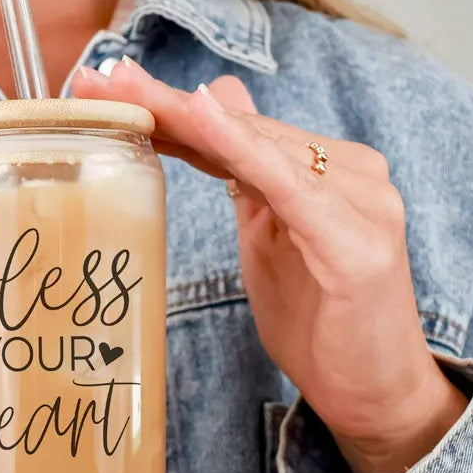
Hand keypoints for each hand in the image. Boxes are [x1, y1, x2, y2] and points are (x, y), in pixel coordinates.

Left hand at [73, 59, 466, 472]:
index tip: (107, 90)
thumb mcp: (269, 233)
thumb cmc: (319, 317)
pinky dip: (244, 148)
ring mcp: (359, 201)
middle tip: (99, 82)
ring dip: (187, 115)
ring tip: (128, 91)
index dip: (169, 109)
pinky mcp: (356, 241)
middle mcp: (348, 172)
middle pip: (241, 130)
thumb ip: (245, 172)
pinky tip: (203, 115)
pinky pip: (290, 186)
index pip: (236, 131)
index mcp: (323, 171)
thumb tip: (215, 105)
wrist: (373, 391)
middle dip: (163, 104)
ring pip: (258, 146)